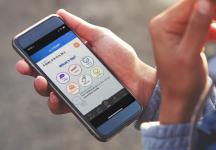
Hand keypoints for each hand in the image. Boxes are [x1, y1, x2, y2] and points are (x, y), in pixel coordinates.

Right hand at [15, 9, 155, 113]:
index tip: (25, 56)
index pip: (49, 58)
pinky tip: (58, 98)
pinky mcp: (82, 105)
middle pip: (45, 76)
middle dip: (33, 73)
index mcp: (74, 59)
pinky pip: (63, 108)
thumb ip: (81, 28)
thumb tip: (60, 14)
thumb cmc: (122, 58)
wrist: (137, 79)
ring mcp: (76, 91)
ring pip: (50, 93)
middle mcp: (72, 76)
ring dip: (42, 89)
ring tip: (44, 83)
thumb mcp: (101, 38)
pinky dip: (57, 104)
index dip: (34, 58)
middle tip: (30, 70)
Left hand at [149, 0, 215, 123]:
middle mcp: (169, 24)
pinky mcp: (189, 37)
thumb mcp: (189, 54)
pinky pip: (208, 27)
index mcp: (163, 24)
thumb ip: (197, 27)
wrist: (182, 100)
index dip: (213, 0)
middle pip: (199, 5)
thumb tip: (205, 1)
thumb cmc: (182, 82)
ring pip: (206, 15)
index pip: (191, 2)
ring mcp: (179, 30)